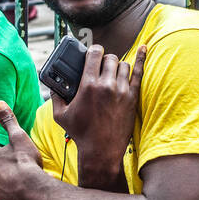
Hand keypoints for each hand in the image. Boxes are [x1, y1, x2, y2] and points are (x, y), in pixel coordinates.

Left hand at [0, 101, 50, 199]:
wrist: (33, 189)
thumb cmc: (25, 162)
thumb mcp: (18, 137)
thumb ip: (8, 121)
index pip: (0, 152)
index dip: (13, 153)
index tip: (22, 156)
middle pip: (1, 166)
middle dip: (12, 166)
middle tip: (26, 167)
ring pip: (4, 180)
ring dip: (14, 179)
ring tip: (27, 178)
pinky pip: (9, 193)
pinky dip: (16, 191)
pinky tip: (26, 188)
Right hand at [51, 43, 145, 187]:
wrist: (101, 151)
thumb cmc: (81, 134)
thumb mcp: (60, 116)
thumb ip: (56, 98)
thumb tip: (54, 87)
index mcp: (88, 85)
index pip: (94, 54)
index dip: (93, 50)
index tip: (92, 53)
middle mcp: (106, 85)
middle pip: (110, 58)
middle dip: (105, 59)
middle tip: (102, 67)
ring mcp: (121, 91)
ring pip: (123, 64)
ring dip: (117, 65)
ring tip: (113, 73)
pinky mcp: (132, 98)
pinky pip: (139, 73)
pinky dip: (142, 59)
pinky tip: (144, 48)